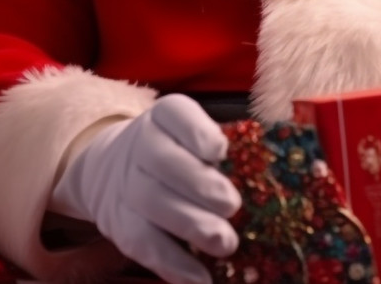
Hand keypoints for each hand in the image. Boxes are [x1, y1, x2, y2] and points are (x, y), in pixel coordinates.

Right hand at [49, 94, 240, 283]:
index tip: (220, 150)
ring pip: (152, 203)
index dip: (197, 131)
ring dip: (191, 226)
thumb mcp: (192, 133)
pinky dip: (172, 264)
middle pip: (163, 162)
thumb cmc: (175, 150)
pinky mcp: (118, 223)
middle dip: (200, 185)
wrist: (111, 167)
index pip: (174, 113)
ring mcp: (125, 185)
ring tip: (226, 243)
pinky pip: (142, 243)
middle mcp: (140, 145)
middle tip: (232, 205)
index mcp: (164, 117)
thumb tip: (269, 167)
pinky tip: (200, 278)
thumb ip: (224, 146)